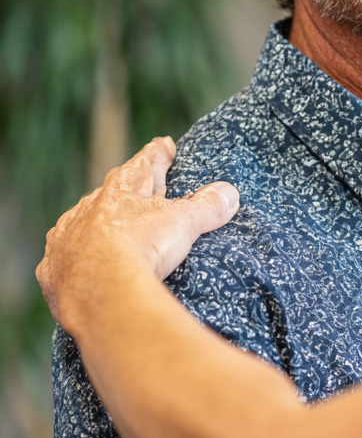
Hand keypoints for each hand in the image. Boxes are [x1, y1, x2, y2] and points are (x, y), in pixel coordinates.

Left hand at [36, 137, 239, 331]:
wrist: (100, 293)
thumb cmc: (142, 247)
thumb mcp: (184, 222)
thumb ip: (208, 205)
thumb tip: (230, 193)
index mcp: (121, 189)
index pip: (144, 163)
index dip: (158, 153)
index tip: (165, 144)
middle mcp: (89, 208)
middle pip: (113, 192)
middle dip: (129, 190)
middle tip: (145, 189)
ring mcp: (68, 238)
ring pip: (85, 222)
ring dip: (100, 224)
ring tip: (114, 231)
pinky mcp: (55, 270)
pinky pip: (66, 257)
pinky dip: (78, 257)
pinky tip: (85, 263)